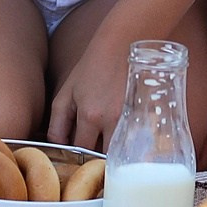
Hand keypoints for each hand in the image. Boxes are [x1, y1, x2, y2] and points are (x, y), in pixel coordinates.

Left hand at [46, 36, 130, 151]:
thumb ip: (58, 124)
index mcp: (90, 116)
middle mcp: (112, 121)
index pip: (82, 151)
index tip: (76, 158)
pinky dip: (131, 147)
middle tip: (92, 157)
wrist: (123, 45)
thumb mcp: (67, 93)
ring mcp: (132, 120)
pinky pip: (138, 143)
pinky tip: (126, 142)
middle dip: (97, 161)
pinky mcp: (148, 117)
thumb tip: (58, 148)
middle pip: (104, 157)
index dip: (77, 158)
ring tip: (108, 148)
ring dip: (113, 154)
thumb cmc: (92, 68)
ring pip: (122, 153)